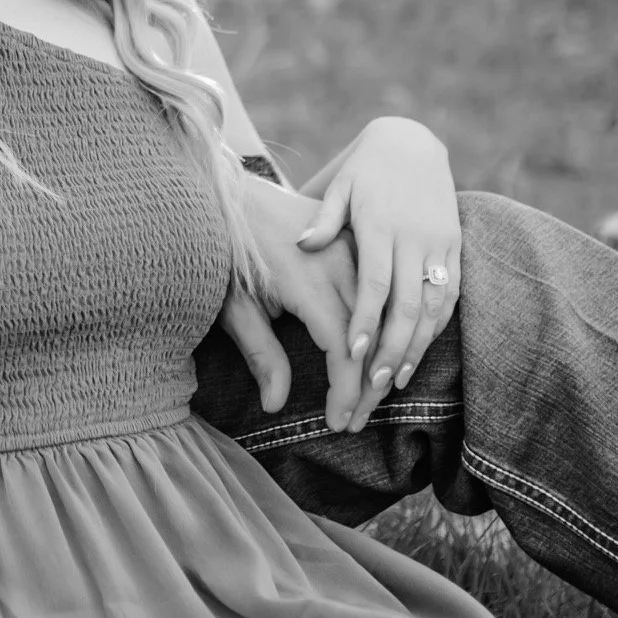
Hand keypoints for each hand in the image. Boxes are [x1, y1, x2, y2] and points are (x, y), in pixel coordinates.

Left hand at [224, 177, 365, 431]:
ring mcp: (354, 251)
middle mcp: (341, 265)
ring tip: (371, 399)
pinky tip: (386, 357)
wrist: (232, 193)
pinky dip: (391, 328)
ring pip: (385, 316)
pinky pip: (386, 292)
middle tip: (356, 422)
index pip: (343, 350)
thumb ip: (260, 354)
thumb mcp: (235, 306)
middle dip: (367, 386)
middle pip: (371, 337)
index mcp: (309, 282)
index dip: (345, 391)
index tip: (339, 423)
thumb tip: (275, 405)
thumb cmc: (226, 253)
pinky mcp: (358, 244)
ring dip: (384, 360)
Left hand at [296, 118, 459, 422]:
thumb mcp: (339, 184)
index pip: (377, 281)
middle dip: (393, 346)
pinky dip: (438, 325)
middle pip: (408, 302)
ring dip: (418, 345)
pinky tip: (420, 351)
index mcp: (381, 223)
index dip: (367, 319)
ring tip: (397, 380)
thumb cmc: (363, 168)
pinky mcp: (454, 246)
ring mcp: (440, 242)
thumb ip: (324, 218)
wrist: (413, 141)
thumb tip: (302, 244)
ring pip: (434, 303)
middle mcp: (415, 236)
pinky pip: (451, 293)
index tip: (353, 353)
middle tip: (376, 385)